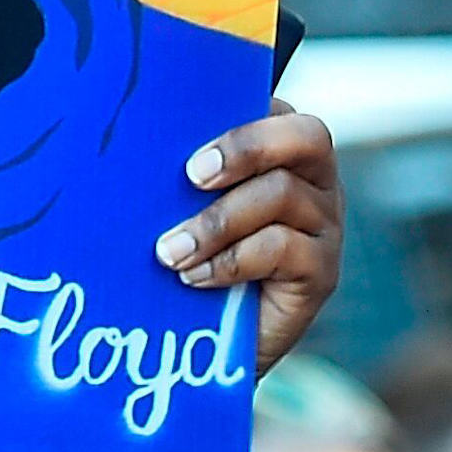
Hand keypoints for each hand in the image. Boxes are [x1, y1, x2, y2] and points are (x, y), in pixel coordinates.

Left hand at [155, 104, 343, 373]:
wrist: (211, 342)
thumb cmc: (192, 258)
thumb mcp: (182, 209)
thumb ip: (176, 174)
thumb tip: (126, 141)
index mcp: (285, 151)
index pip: (279, 109)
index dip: (241, 113)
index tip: (190, 138)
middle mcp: (316, 180)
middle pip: (305, 136)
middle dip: (246, 148)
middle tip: (192, 175)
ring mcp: (325, 226)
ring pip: (281, 195)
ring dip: (216, 222)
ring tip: (170, 251)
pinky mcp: (322, 273)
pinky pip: (282, 249)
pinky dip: (231, 260)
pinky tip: (195, 277)